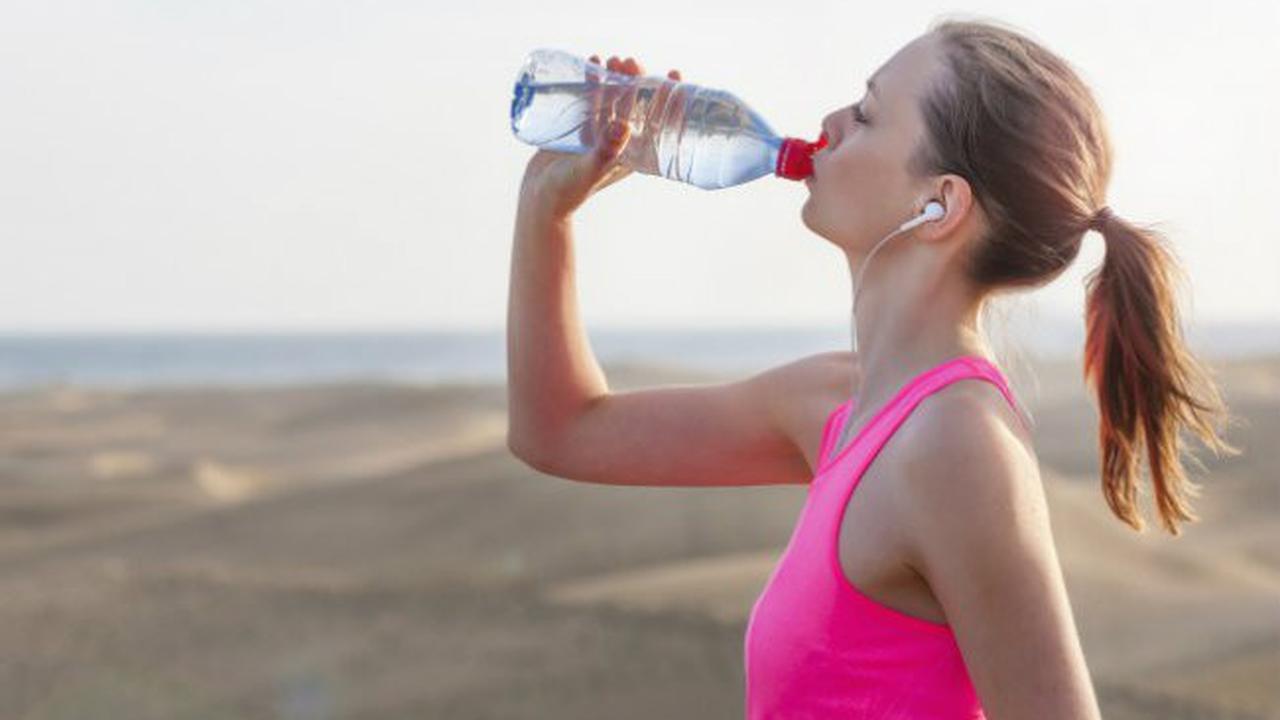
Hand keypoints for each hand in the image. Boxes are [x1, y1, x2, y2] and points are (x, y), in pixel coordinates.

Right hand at [518, 54, 682, 222]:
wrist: (538, 197)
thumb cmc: (568, 191)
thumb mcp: (590, 171)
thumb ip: (605, 151)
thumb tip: (624, 125)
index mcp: (633, 153)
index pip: (658, 121)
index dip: (669, 97)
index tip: (673, 74)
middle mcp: (620, 141)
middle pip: (636, 103)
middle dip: (637, 79)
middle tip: (629, 62)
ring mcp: (600, 133)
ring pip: (614, 98)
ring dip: (616, 77)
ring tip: (611, 60)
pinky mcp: (580, 127)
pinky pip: (591, 99)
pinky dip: (594, 81)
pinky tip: (592, 63)